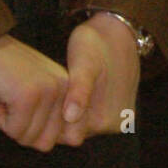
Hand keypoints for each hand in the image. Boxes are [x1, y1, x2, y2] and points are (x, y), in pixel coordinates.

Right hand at [0, 34, 69, 152]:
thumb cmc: (3, 73)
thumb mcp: (36, 92)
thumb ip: (52, 115)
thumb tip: (73, 142)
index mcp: (69, 87)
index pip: (64, 137)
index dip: (37, 131)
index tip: (24, 106)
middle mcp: (64, 88)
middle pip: (46, 143)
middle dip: (22, 130)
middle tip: (12, 102)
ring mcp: (47, 91)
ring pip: (29, 138)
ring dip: (10, 124)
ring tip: (6, 95)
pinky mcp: (27, 96)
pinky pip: (14, 130)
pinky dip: (0, 119)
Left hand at [57, 13, 140, 147]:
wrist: (119, 32)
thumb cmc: (96, 44)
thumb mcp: (84, 62)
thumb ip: (79, 90)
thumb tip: (71, 117)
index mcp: (103, 118)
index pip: (67, 136)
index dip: (52, 118)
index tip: (48, 97)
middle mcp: (113, 125)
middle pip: (75, 134)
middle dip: (61, 116)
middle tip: (56, 90)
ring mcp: (118, 121)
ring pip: (83, 127)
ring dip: (72, 111)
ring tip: (67, 88)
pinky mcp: (120, 113)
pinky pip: (93, 119)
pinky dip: (83, 107)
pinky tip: (78, 89)